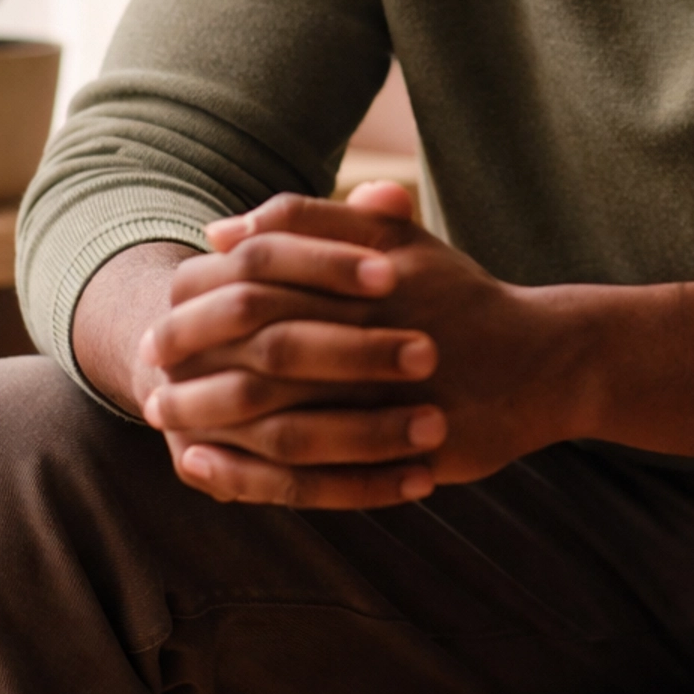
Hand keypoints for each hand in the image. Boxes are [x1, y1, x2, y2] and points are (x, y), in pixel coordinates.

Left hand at [138, 185, 594, 509]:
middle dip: (197, 355)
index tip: (165, 309)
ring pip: (282, 411)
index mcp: (369, 273)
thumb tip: (219, 232)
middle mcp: (378, 328)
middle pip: (261, 344)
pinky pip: (311, 469)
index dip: (206, 295)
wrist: (543, 361)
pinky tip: (207, 466)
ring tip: (164, 415)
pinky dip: (252, 471)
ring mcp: (392, 394)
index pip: (265, 277)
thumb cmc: (457, 296)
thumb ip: (312, 222)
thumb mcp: (394, 242)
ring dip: (213, 414)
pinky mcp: (404, 448)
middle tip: (149, 365)